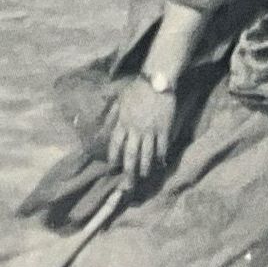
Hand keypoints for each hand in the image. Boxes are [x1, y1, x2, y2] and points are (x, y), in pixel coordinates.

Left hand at [105, 77, 175, 192]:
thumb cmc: (137, 89)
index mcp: (123, 123)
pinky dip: (161, 156)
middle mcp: (135, 130)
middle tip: (127, 186)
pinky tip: (160, 163)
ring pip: (147, 154)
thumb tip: (103, 129)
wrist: (157, 81)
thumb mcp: (119, 100)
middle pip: (131, 155)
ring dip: (145, 168)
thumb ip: (112, 116)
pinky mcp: (164, 128)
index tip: (112, 167)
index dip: (113, 158)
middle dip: (128, 172)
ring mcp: (151, 130)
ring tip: (143, 176)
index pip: (115, 145)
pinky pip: (162, 146)